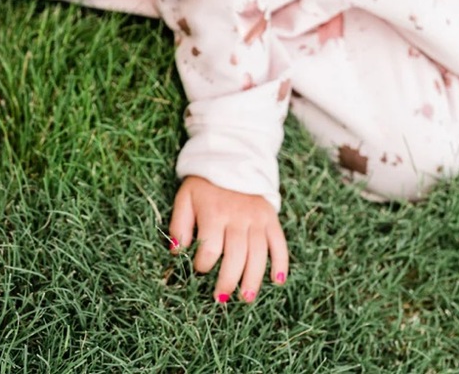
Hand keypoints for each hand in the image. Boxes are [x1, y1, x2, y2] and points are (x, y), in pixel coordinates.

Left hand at [169, 175, 288, 303]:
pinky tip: (277, 281)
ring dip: (253, 279)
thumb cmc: (204, 186)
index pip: (210, 248)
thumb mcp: (185, 198)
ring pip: (258, 253)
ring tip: (246, 298)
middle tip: (221, 298)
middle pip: (236, 256)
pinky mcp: (270, 218)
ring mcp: (256, 218)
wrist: (232, 160)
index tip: (200, 268)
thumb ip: (179, 224)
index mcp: (214, 213)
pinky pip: (279, 242)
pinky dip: (281, 263)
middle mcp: (237, 217)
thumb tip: (177, 252)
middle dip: (228, 281)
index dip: (203, 264)